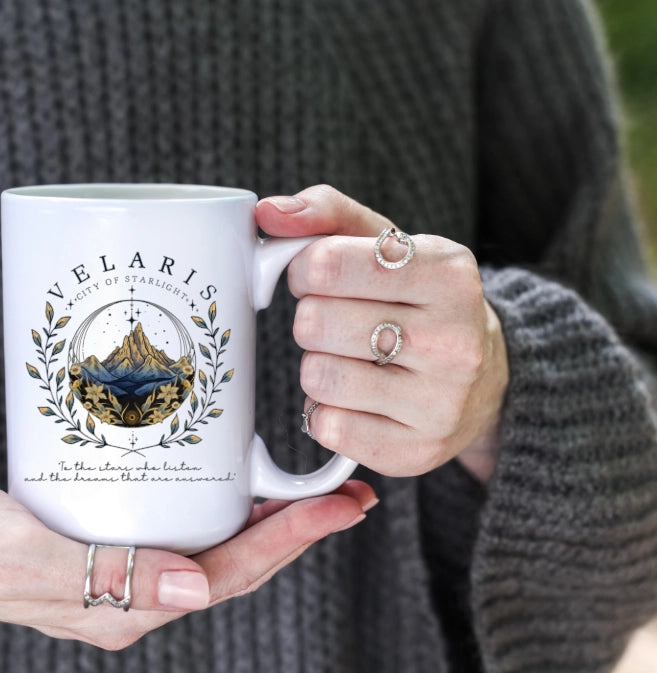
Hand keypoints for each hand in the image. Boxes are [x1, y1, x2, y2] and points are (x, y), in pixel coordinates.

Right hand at [0, 477, 375, 649]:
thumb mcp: (21, 556)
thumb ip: (105, 575)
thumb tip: (198, 590)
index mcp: (119, 610)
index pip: (226, 577)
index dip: (289, 543)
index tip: (340, 507)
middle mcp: (129, 594)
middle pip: (231, 561)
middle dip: (293, 527)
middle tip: (343, 488)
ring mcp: (116, 566)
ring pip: (207, 540)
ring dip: (259, 511)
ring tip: (301, 474)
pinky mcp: (100, 537)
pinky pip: (170, 520)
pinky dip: (208, 495)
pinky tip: (220, 462)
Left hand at [257, 185, 507, 482]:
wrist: (485, 381)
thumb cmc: (418, 301)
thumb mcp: (388, 244)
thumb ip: (327, 214)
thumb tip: (268, 211)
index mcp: (448, 273)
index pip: (327, 264)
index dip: (304, 270)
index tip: (318, 278)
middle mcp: (455, 340)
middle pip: (314, 322)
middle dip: (310, 320)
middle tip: (335, 323)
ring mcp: (440, 402)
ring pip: (317, 376)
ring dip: (317, 367)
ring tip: (350, 361)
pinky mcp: (416, 451)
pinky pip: (326, 426)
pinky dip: (323, 411)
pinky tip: (354, 400)